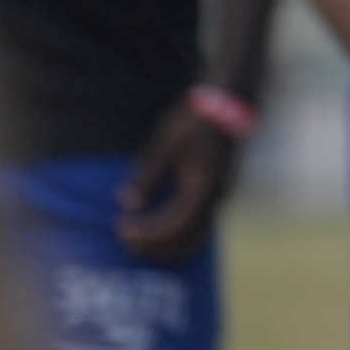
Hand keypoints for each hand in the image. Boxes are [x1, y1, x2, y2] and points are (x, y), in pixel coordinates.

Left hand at [115, 95, 244, 263]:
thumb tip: (127, 204)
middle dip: (156, 246)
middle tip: (127, 241)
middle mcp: (217, 197)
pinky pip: (202, 223)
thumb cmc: (194, 121)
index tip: (121, 227)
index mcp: (202, 187)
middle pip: (187, 238)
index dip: (146, 232)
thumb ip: (147, 177)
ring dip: (168, 243)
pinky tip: (160, 226)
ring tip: (141, 240)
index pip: (172, 224)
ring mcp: (222, 195)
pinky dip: (180, 233)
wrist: (229, 103)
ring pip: (197, 235)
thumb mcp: (164, 146)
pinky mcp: (220, 191)